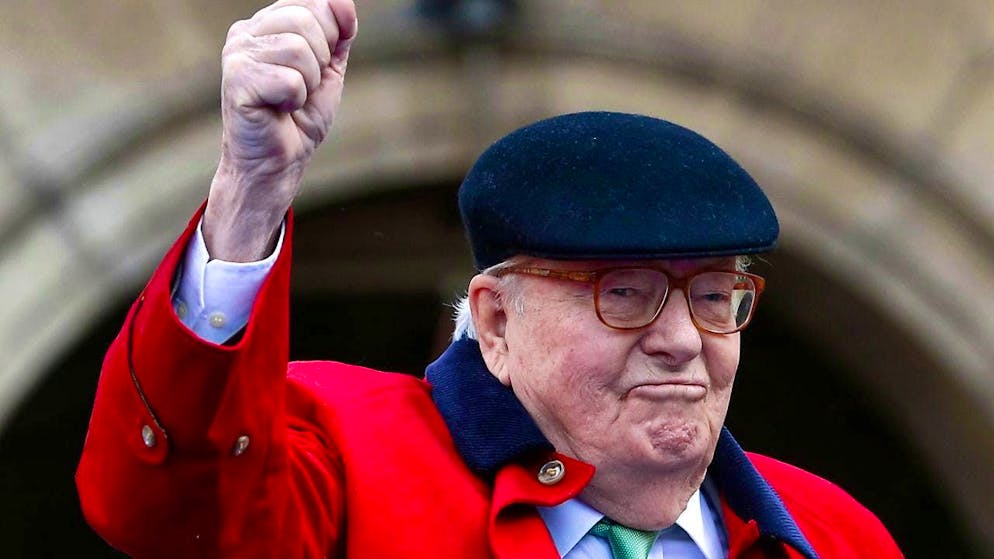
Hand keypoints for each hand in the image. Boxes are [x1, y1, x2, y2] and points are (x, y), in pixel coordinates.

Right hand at [204, 0, 357, 261]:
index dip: (331, 34)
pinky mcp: (236, 80)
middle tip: (303, 87)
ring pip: (300, 50)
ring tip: (290, 100)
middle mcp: (246, 32)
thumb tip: (343, 1)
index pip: (314, 2)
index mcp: (267, 23)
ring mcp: (236, 54)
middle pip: (307, 20)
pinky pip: (291, 80)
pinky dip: (295, 101)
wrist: (278, 162)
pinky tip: (278, 110)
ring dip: (308, 84)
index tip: (319, 64)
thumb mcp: (328, 68)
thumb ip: (339, 33)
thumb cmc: (299, 117)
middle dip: (320, 61)